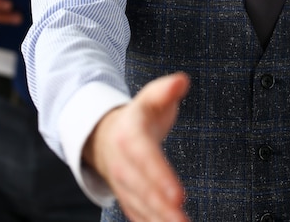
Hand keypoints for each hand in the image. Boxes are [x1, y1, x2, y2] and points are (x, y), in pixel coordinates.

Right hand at [84, 72, 190, 221]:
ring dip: (160, 220)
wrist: (105, 136)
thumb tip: (182, 81)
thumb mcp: (150, 97)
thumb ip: (167, 90)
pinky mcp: (128, 199)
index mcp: (130, 135)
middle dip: (162, 207)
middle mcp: (122, 164)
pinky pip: (139, 217)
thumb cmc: (137, 116)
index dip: (160, 176)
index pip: (145, 158)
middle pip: (143, 189)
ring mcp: (122, 184)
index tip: (179, 195)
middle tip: (183, 221)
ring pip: (141, 208)